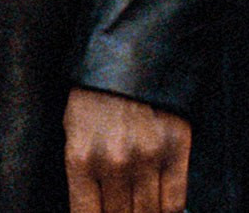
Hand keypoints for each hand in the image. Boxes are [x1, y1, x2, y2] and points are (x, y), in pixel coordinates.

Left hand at [65, 87, 190, 212]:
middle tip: (121, 208)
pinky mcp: (176, 148)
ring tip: (139, 207)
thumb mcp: (72, 131)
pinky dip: (169, 211)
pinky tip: (161, 207)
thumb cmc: (95, 94)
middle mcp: (114, 162)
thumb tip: (95, 211)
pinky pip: (175, 200)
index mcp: (81, 158)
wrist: (130, 51)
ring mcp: (148, 156)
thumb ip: (81, 176)